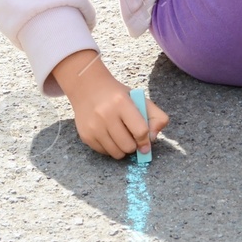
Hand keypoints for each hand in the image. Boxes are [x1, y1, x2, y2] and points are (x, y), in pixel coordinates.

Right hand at [55, 52, 169, 159]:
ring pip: (117, 153)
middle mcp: (106, 115)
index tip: (146, 143)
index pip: (141, 131)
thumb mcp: (139, 99)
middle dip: (134, 145)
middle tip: (132, 137)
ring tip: (121, 138)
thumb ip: (156, 117)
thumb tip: (152, 139)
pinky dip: (110, 148)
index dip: (146, 140)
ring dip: (123, 149)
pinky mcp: (86, 136)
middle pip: (129, 146)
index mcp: (122, 102)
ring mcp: (94, 127)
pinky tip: (109, 136)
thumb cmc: (117, 95)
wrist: (87, 87)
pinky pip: (104, 153)